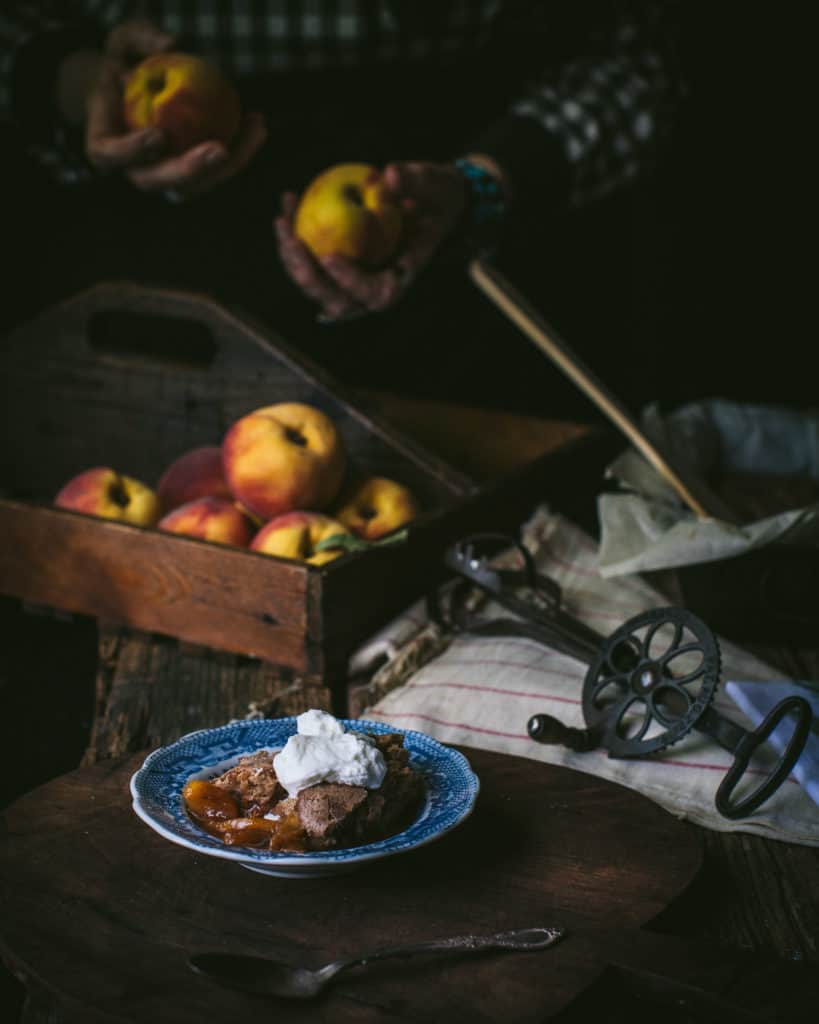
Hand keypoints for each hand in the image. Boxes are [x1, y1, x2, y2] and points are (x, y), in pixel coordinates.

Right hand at [84, 19, 265, 198]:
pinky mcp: (191, 173)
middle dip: (191, 171)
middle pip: (159, 182)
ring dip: (229, 166)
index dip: (133, 150)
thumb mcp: (121, 41)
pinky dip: (240, 151)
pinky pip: (215, 171)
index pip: (111, 155)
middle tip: (220, 149)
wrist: (129, 91)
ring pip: (195, 186)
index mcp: (104, 143)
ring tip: (255, 129)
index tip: (157, 134)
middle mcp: (134, 168)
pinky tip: (257, 123)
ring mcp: (164, 176)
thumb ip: (139, 37)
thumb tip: (171, 43)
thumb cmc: (120, 64)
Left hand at [275, 161, 467, 320]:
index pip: (374, 294)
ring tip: (282, 221)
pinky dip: (294, 239)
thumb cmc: (435, 196)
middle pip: (336, 300)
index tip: (330, 257)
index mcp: (400, 278)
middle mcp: (374, 288)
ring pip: (316, 285)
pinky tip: (286, 206)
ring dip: (292, 259)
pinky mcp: (337, 268)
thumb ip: (416, 181)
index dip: (350, 282)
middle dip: (308, 277)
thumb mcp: (434, 184)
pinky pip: (310, 261)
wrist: (428, 202)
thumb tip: (389, 175)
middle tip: (293, 243)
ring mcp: (353, 281)